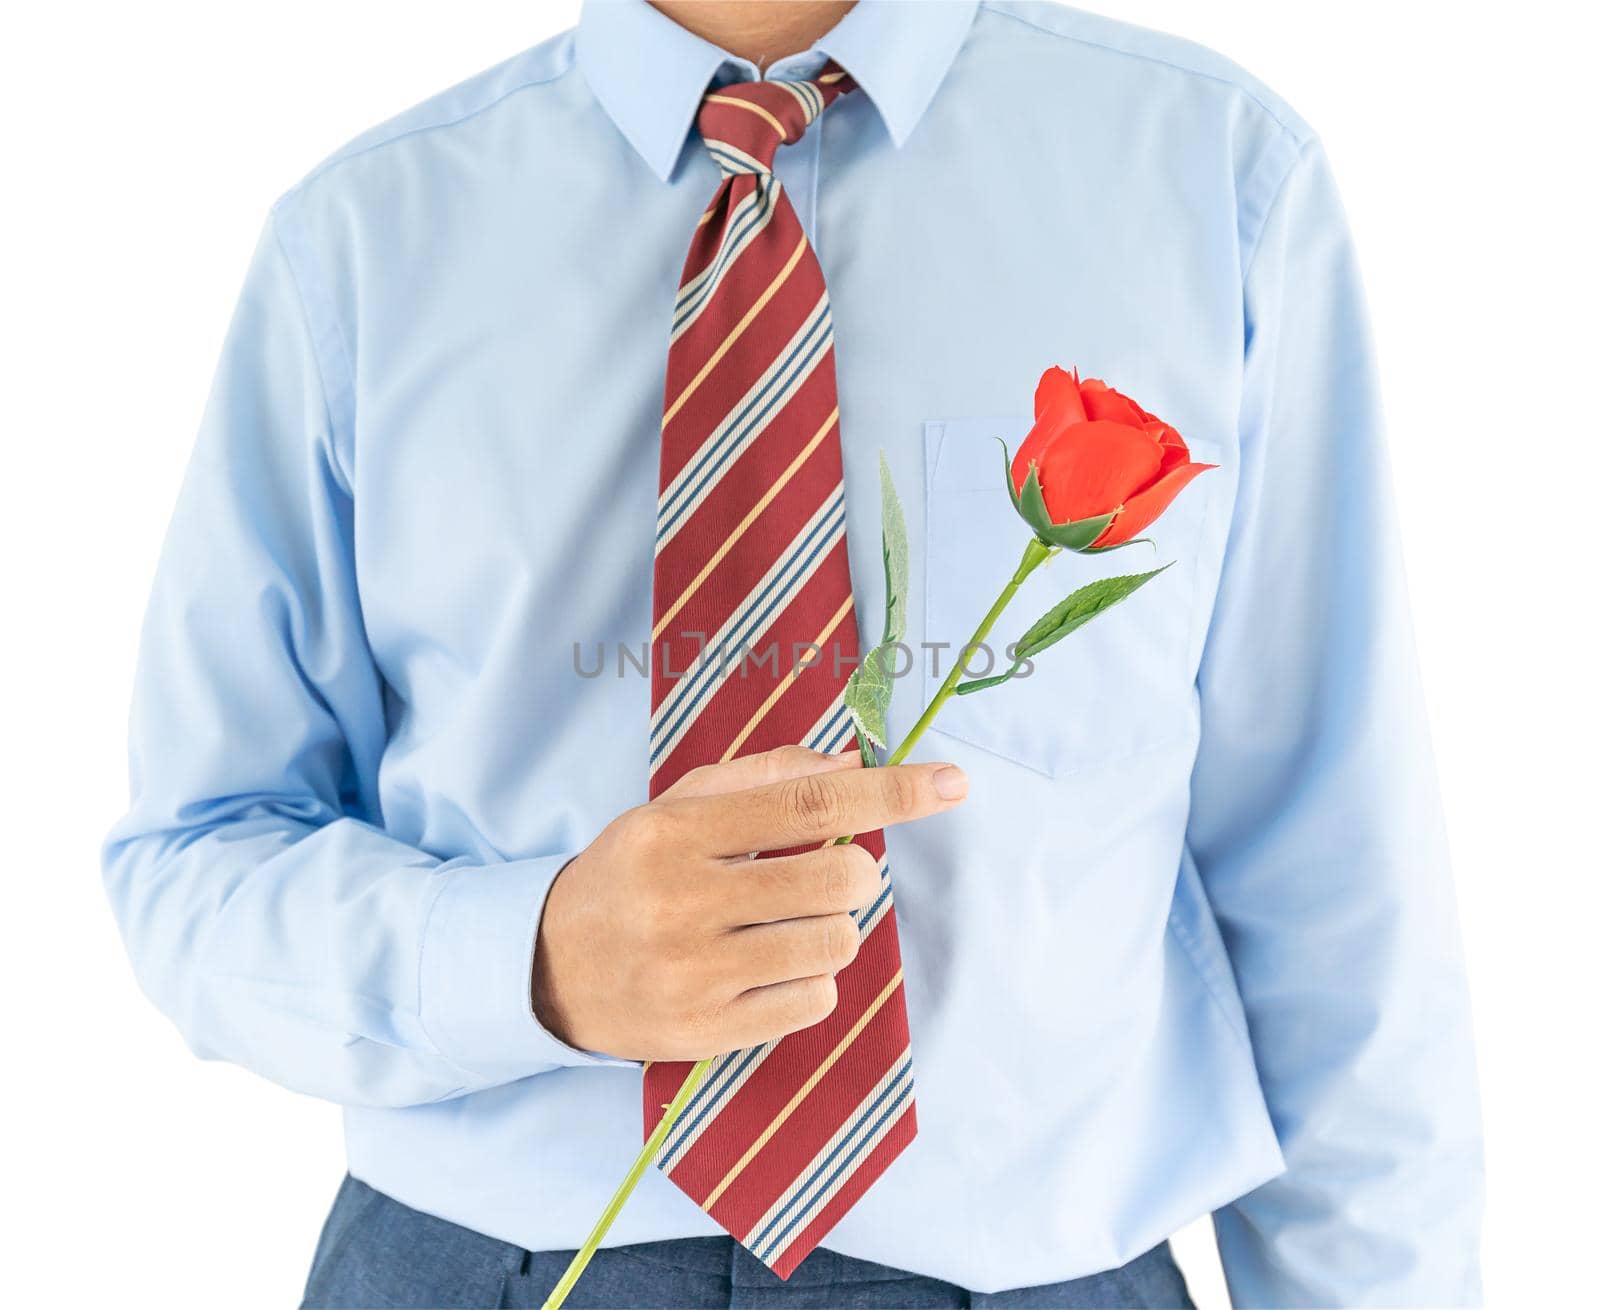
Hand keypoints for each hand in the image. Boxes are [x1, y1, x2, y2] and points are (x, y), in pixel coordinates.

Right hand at [531, 745, 967, 1060]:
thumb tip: (853, 761)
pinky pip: (813, 1000)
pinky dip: (810, 978)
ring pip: (835, 943)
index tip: (951, 782)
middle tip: (823, 872)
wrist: (546, 968)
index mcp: (673, 831)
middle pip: (837, 878)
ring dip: (833, 926)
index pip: (806, 803)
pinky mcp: (705, 1032)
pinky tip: (768, 966)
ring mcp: (693, 974)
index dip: (890, 791)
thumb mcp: (674, 807)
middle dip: (854, 871)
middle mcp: (681, 901)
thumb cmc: (629, 874)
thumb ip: (763, 778)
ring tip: (789, 921)